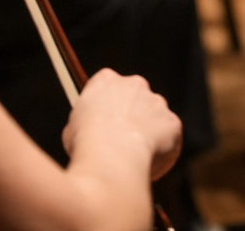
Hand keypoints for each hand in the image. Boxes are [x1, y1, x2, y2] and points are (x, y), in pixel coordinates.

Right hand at [64, 68, 183, 181]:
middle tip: (122, 142)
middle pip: (136, 98)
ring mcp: (156, 102)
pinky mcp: (172, 122)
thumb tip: (91, 134)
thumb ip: (87, 123)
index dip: (108, 107)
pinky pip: (169, 137)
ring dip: (148, 133)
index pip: (108, 86)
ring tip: (133, 158)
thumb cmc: (85, 145)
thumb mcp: (73, 129)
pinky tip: (148, 164)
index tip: (106, 123)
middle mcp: (134, 84)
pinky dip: (162, 150)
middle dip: (132, 116)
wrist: (111, 158)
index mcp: (105, 81)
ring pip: (155, 117)